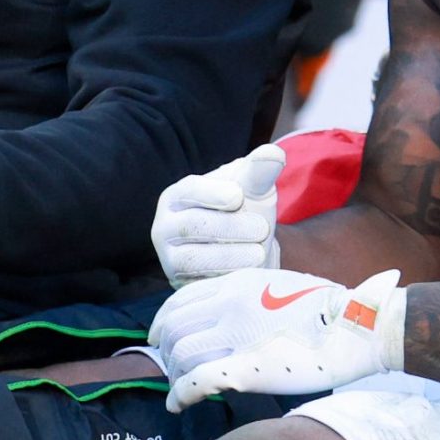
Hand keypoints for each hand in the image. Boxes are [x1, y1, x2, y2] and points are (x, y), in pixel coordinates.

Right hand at [151, 144, 283, 286]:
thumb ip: (261, 171)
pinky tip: (247, 272)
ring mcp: (170, 259)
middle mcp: (165, 227)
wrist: (248, 251)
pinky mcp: (181, 287)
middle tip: (261, 228)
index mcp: (178, 196)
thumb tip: (273, 153)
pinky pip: (200, 284)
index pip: (188, 191)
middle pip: (191, 225)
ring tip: (258, 252)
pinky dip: (226, 278)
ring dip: (230, 255)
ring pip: (193, 259)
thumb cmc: (246, 212)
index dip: (212, 193)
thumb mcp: (255, 189)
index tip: (238, 197)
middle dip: (229, 227)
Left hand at [152, 266, 404, 412]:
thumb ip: (251, 296)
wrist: (357, 326)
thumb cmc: (330, 309)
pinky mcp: (245, 369)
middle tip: (169, 367)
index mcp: (238, 282)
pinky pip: (196, 381)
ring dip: (173, 373)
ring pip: (180, 353)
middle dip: (165, 349)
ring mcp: (235, 336)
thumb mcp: (281, 284)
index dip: (163, 321)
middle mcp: (229, 304)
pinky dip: (179, 394)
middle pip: (173, 326)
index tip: (161, 337)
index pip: (180, 299)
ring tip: (179, 387)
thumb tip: (232, 314)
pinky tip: (177, 405)